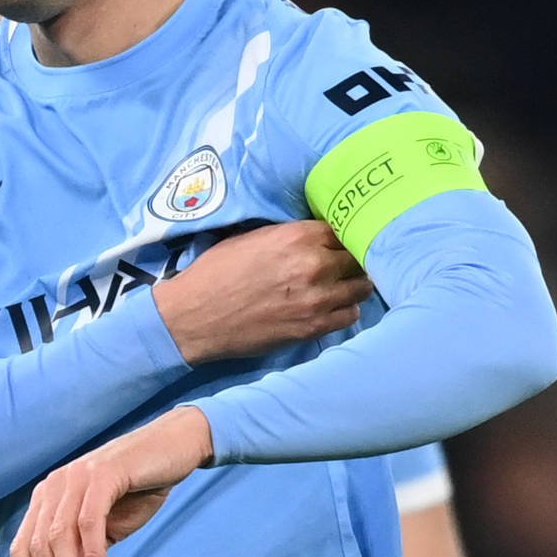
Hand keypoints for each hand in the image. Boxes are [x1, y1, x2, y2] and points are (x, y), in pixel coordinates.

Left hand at [15, 409, 211, 556]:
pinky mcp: (102, 474)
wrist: (174, 449)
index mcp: (47, 499)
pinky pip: (88, 523)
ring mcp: (75, 478)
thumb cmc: (139, 490)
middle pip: (38, 548)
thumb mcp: (104, 527)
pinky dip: (92, 555)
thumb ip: (80, 550)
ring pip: (59, 538)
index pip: (23, 547)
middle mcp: (53, 486)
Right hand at [152, 219, 372, 363]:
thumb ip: (289, 235)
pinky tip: (333, 306)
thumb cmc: (216, 273)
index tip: (342, 239)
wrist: (194, 317)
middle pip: (358, 256)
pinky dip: (346, 309)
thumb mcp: (251, 238)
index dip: (344, 233)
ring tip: (342, 285)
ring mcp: (317, 299)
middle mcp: (314, 265)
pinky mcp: (313, 327)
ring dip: (353, 284)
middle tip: (344, 263)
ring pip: (361, 287)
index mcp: (297, 236)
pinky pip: (351, 315)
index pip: (344, 228)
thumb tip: (315, 233)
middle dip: (352, 258)